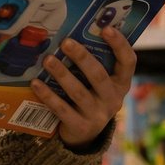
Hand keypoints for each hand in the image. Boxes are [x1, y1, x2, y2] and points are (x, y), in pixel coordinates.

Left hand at [28, 27, 135, 149]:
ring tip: (48, 60)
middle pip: (99, 76)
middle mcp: (113, 99)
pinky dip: (48, 95)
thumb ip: (93, 64)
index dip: (120, 45)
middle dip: (82, 58)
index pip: (128, 62)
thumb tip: (73, 33)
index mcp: (121, 84)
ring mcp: (97, 115)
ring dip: (62, 74)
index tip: (106, 28)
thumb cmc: (90, 97)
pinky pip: (62, 109)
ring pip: (78, 92)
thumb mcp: (99, 84)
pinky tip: (36, 83)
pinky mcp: (80, 126)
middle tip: (66, 42)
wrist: (85, 136)